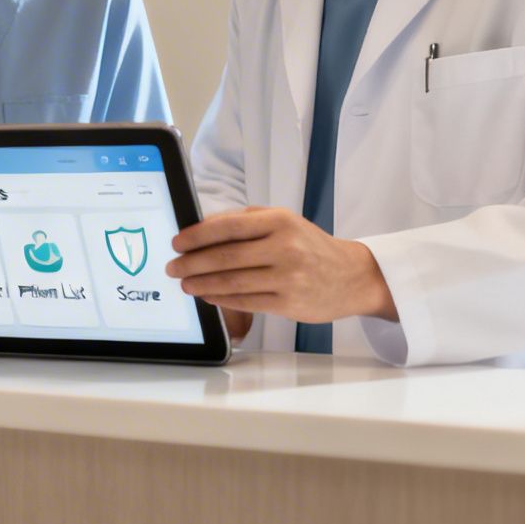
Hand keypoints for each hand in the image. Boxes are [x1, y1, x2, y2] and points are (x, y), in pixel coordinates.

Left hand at [166, 207, 396, 323]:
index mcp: (280, 221)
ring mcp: (288, 277)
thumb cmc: (311, 246)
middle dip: (192, 262)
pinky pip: (246, 301)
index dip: (197, 235)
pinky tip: (208, 295)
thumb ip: (246, 220)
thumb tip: (202, 228)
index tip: (177, 242)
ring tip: (184, 283)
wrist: (352, 276)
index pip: (228, 226)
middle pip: (226, 256)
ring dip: (202, 284)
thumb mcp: (285, 222)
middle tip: (172, 266)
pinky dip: (222, 299)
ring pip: (232, 281)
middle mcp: (284, 247)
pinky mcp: (289, 303)